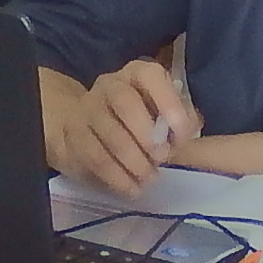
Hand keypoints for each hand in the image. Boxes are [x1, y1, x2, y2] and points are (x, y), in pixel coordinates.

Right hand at [39, 59, 196, 194]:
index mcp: (137, 74)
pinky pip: (95, 157)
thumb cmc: (137, 121)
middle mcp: (110, 84)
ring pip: (109, 132)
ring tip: (150, 178)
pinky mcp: (74, 135)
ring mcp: (87, 108)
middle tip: (162, 158)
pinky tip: (132, 188)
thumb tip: (188, 129)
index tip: (181, 132)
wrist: (89, 129)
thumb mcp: (163, 115)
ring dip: (134, 161)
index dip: (168, 101)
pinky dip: (117, 177)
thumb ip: (180, 119)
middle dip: (146, 133)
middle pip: (124, 101)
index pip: (150, 75)